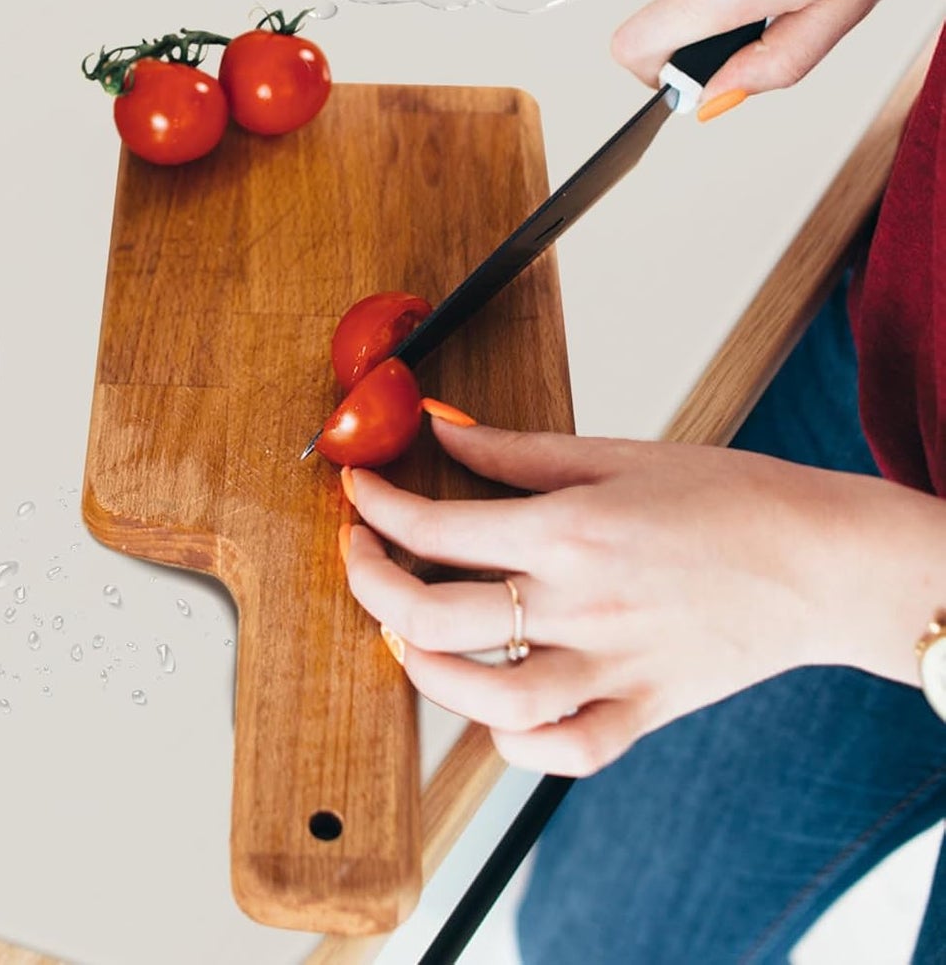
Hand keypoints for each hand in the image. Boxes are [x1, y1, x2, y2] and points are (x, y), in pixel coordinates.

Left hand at [340, 419, 940, 775]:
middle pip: (435, 616)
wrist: (822, 559)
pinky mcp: (642, 711)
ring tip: (407, 635)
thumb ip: (517, 451)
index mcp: (570, 530)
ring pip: (486, 698)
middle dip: (370, 584)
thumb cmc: (729, 498)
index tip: (358, 492)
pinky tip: (492, 706)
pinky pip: (563, 751)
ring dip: (425, 671)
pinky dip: (514, 739)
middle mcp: (581, 604)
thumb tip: (442, 429)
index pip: (436, 527)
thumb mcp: (614, 454)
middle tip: (361, 558)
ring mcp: (611, 667)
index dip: (377, 507)